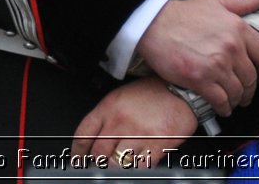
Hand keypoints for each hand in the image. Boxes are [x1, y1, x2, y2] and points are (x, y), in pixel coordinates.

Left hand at [73, 78, 196, 168]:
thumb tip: (95, 137)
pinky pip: (139, 166)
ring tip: (117, 164)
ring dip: (114, 167)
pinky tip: (135, 164)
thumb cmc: (153, 92)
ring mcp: (138, 134)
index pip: (83, 134)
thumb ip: (106, 116)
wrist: (182, 90)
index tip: (77, 159)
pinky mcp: (156, 145)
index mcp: (109, 107)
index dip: (77, 152)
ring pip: (116, 163)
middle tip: (99, 164)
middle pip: (97, 153)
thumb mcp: (122, 96)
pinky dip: (134, 169)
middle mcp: (120, 121)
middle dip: (96, 162)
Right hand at [134, 0, 258, 115]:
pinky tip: (222, 107)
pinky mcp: (200, 79)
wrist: (153, 24)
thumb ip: (244, 2)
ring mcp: (216, 65)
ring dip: (237, 99)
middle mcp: (231, 48)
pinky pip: (221, 101)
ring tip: (232, 100)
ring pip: (238, 92)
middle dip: (249, 89)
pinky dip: (224, 107)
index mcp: (238, 29)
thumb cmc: (183, 14)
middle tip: (245, 94)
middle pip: (251, 78)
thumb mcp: (216, 3)